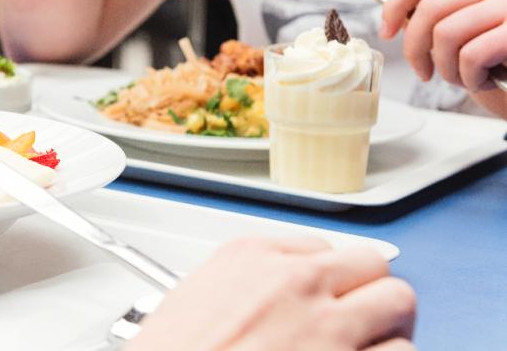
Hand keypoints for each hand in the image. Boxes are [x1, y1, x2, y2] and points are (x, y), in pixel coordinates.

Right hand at [129, 237, 415, 350]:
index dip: (324, 279)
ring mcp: (329, 326)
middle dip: (369, 291)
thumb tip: (267, 302)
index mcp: (250, 258)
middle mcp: (296, 282)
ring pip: (397, 304)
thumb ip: (241, 289)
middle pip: (369, 263)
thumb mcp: (191, 304)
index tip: (323, 296)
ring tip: (372, 347)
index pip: (319, 248)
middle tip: (362, 317)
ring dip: (388, 330)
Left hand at [381, 0, 506, 91]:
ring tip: (465, 79)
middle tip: (424, 73)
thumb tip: (394, 21)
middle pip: (429, 9)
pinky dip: (470, 77)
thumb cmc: (506, 62)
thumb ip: (443, 21)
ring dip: (447, 69)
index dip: (396, 3)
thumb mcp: (473, 34)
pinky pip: (472, 54)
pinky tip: (485, 81)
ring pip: (446, 34)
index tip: (387, 31)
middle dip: (415, 49)